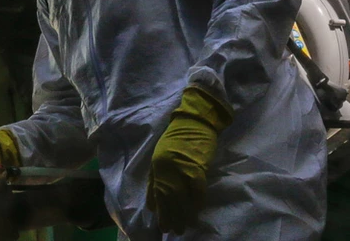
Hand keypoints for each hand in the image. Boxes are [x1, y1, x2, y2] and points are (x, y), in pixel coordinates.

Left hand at [146, 87, 232, 233]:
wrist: (195, 120)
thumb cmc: (178, 138)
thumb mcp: (159, 157)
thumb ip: (154, 180)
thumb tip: (151, 205)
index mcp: (156, 166)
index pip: (157, 193)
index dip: (160, 210)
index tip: (163, 225)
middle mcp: (166, 167)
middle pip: (168, 197)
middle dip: (171, 215)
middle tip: (174, 229)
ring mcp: (181, 166)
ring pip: (181, 195)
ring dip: (183, 212)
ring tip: (185, 225)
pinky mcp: (197, 164)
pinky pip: (197, 187)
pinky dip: (197, 200)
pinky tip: (198, 210)